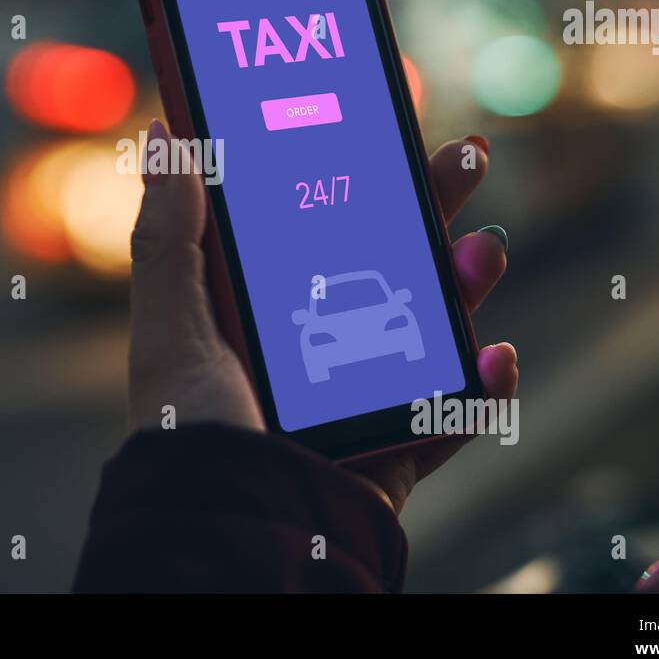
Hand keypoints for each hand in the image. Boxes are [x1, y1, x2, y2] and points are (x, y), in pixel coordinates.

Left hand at [127, 118, 514, 512]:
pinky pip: (449, 414)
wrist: (232, 535)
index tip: (382, 124)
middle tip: (467, 157)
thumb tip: (163, 136)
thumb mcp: (170, 326)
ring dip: (466, 284)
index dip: (351, 176)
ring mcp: (357, 397)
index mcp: (258, 310)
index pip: (313, 225)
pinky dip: (480, 389)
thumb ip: (169, 236)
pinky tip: (494, 358)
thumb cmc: (189, 436)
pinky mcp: (390, 451)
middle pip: (384, 261)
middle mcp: (312, 347)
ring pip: (428, 326)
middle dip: (429, 208)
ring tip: (485, 253)